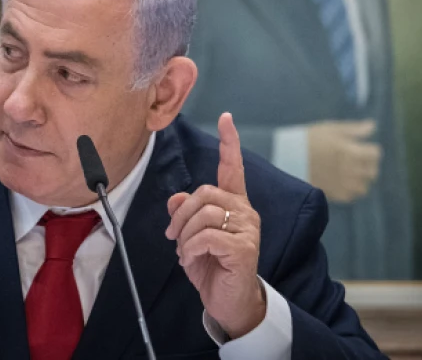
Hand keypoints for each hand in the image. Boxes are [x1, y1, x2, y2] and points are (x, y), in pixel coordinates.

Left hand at [165, 112, 264, 338]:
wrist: (229, 302)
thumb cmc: (212, 267)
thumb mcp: (191, 238)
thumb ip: (185, 215)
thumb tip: (175, 198)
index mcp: (235, 204)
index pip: (233, 168)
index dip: (229, 143)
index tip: (226, 118)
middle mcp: (245, 212)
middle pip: (205, 193)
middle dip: (181, 215)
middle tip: (174, 237)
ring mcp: (247, 230)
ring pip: (204, 215)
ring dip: (184, 236)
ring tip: (186, 253)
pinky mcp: (243, 249)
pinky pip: (206, 237)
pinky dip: (190, 249)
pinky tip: (192, 261)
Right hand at [306, 120, 380, 202]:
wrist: (288, 158)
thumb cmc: (310, 139)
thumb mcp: (332, 129)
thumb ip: (354, 130)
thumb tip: (373, 127)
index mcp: (353, 151)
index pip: (375, 154)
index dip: (370, 150)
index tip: (362, 148)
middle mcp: (352, 169)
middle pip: (372, 171)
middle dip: (368, 165)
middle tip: (357, 161)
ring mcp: (344, 184)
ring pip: (364, 187)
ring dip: (360, 180)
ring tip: (350, 174)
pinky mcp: (335, 195)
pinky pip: (351, 196)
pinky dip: (350, 190)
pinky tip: (341, 183)